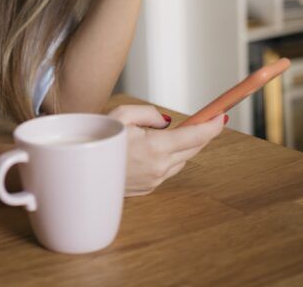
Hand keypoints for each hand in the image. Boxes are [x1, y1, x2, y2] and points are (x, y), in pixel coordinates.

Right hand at [107, 105, 225, 196]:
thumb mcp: (120, 114)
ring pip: (180, 161)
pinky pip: (166, 171)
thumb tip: (168, 122)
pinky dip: (167, 159)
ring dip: (182, 148)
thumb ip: (149, 113)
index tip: (222, 116)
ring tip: (169, 135)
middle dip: (202, 134)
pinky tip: (150, 151)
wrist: (80, 172)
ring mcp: (154, 180)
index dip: (212, 125)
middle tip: (209, 120)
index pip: (195, 136)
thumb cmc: (98, 141)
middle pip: (193, 149)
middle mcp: (159, 167)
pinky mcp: (148, 188)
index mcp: (155, 147)